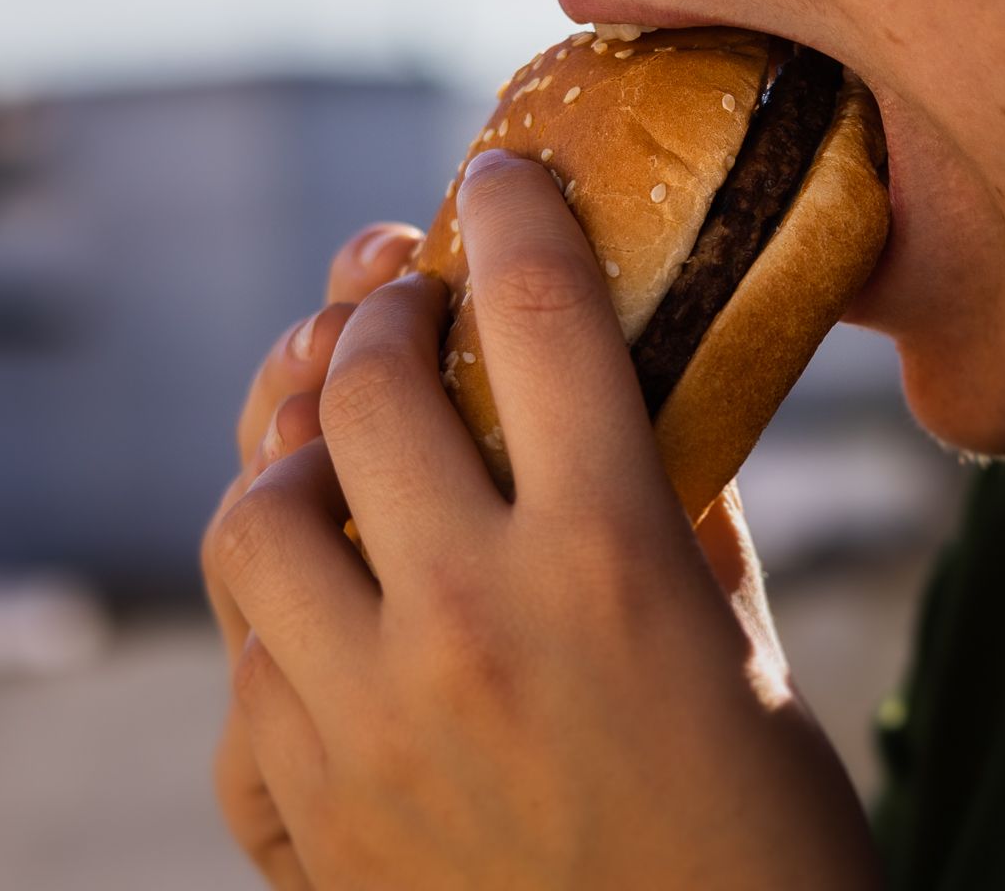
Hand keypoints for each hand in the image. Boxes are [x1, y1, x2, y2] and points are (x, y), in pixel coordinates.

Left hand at [201, 151, 879, 888]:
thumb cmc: (763, 853)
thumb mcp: (751, 668)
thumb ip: (690, 538)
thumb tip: (651, 439)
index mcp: (613, 568)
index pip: (542, 321)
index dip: (512, 220)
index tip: (495, 181)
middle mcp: (471, 626)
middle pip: (369, 388)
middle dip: (380, 310)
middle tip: (402, 295)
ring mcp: (367, 725)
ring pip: (256, 518)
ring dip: (294, 452)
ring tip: (337, 442)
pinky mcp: (308, 815)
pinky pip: (241, 664)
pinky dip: (275, 605)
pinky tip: (321, 599)